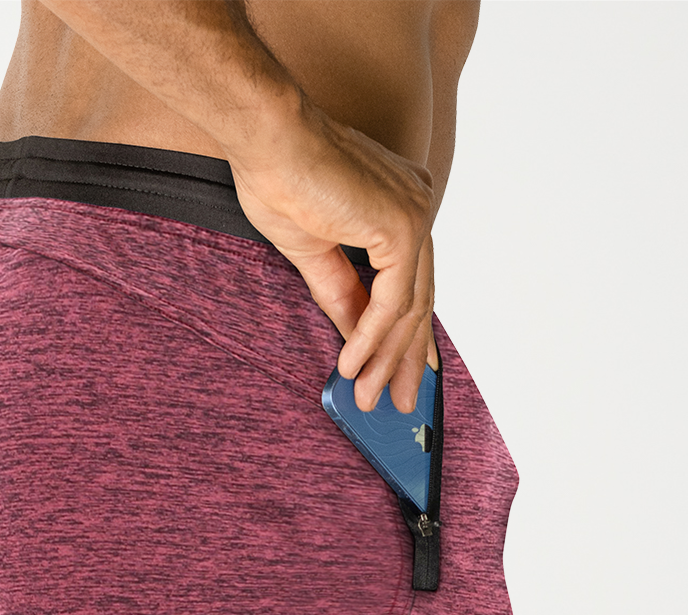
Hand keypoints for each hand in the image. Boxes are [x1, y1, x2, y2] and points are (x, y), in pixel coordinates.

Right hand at [229, 103, 437, 412]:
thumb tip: (357, 337)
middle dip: (407, 359)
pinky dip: (371, 339)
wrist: (268, 137)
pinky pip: (390, 303)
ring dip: (387, 359)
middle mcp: (416, 206)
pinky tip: (353, 367)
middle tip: (400, 404)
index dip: (409, 336)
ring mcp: (414, 214)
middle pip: (420, 300)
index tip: (407, 374)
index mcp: (401, 205)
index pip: (412, 284)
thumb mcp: (314, 252)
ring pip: (408, 308)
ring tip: (369, 398)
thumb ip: (342, 293)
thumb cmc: (279, 175)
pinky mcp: (402, 227)